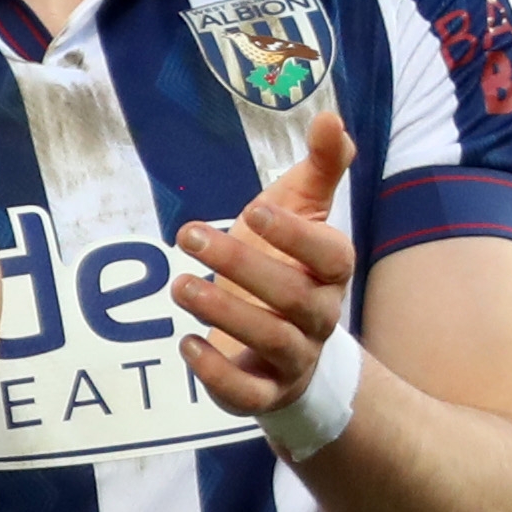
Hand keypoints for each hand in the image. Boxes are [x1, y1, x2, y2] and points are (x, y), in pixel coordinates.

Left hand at [174, 111, 355, 413]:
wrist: (290, 343)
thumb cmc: (290, 263)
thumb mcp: (304, 210)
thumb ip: (319, 166)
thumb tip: (329, 116)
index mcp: (332, 270)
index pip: (329, 254)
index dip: (295, 235)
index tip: (253, 210)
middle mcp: (320, 316)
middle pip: (291, 297)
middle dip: (240, 265)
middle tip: (188, 236)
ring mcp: (295, 358)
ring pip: (270, 341)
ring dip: (223, 313)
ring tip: (179, 286)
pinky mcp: (265, 392)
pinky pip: (249, 395)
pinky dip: (216, 374)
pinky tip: (184, 344)